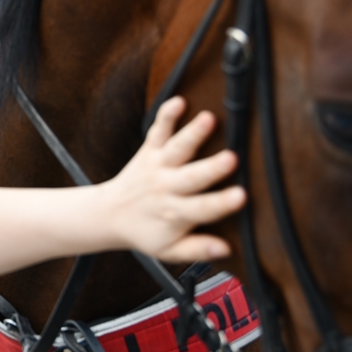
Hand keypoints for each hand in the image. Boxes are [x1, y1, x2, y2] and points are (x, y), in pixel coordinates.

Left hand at [104, 97, 245, 261]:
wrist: (109, 214)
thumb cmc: (146, 232)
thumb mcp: (169, 250)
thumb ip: (197, 250)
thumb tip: (225, 251)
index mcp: (175, 214)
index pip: (202, 209)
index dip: (222, 203)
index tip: (242, 196)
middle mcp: (166, 187)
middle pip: (192, 177)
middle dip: (212, 168)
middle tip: (232, 158)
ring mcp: (157, 166)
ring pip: (176, 149)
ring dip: (192, 134)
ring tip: (208, 119)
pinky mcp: (149, 150)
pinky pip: (157, 130)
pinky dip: (166, 114)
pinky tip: (179, 100)